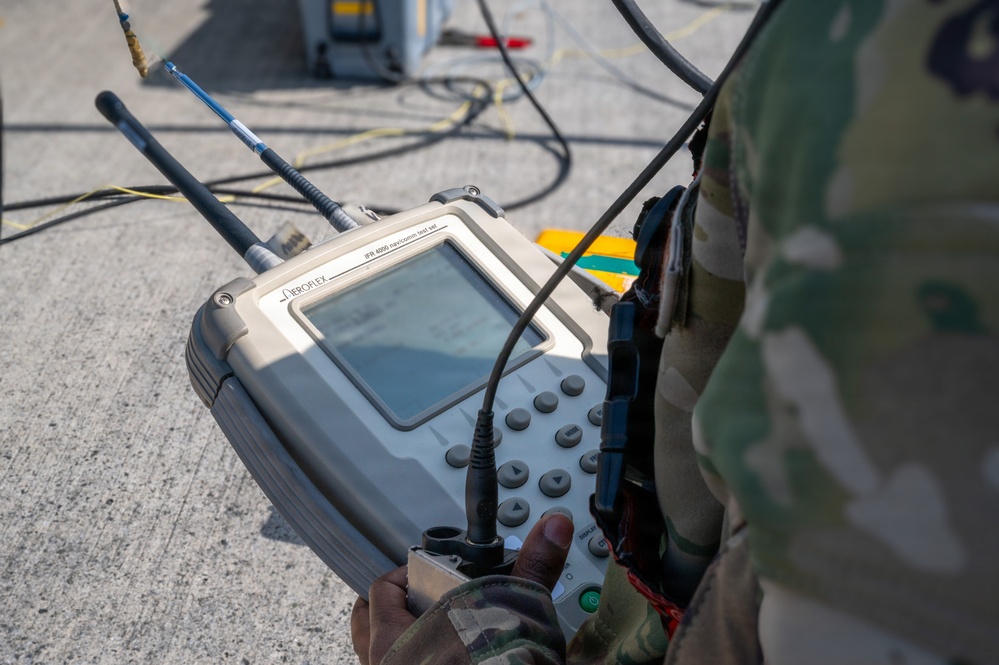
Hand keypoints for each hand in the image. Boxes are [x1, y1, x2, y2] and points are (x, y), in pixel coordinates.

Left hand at [350, 513, 573, 663]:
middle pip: (365, 625)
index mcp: (392, 640)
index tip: (429, 571)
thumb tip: (553, 526)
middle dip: (391, 609)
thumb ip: (531, 571)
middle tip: (422, 600)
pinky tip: (445, 660)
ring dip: (401, 642)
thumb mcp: (508, 615)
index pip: (380, 591)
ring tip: (434, 633)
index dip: (404, 575)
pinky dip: (417, 664)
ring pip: (377, 657)